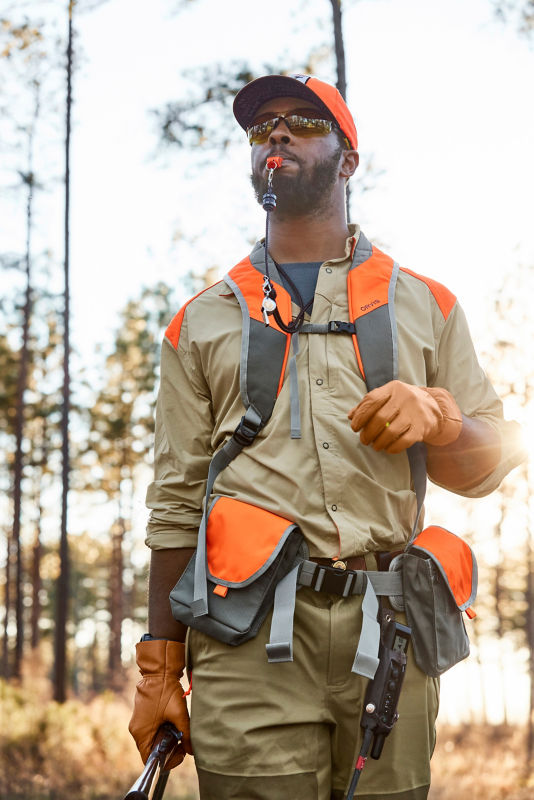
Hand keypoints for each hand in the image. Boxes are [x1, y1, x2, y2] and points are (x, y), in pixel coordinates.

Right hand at [129, 639, 192, 768]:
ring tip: (179, 730)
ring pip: (153, 739)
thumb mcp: (179, 715)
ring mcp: (139, 722)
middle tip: (183, 742)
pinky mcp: (143, 715)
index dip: (166, 760)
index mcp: (141, 733)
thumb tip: (192, 751)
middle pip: (152, 750)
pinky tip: (173, 722)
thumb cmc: (166, 692)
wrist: (159, 670)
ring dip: (167, 738)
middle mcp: (136, 730)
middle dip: (168, 748)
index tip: (180, 752)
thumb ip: (186, 735)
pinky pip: (152, 729)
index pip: (149, 759)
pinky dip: (163, 730)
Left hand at [347, 380, 461, 453]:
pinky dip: (393, 447)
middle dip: (368, 432)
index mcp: (393, 388)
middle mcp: (405, 397)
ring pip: (391, 431)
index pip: (372, 400)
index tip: (355, 427)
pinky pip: (404, 441)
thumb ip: (368, 404)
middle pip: (380, 418)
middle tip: (364, 440)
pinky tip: (387, 448)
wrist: (433, 407)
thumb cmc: (402, 403)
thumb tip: (350, 416)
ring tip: (374, 446)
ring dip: (379, 442)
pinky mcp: (422, 427)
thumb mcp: (387, 397)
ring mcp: (415, 412)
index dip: (360, 416)